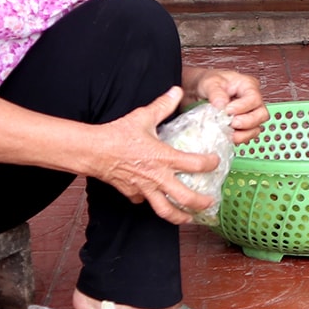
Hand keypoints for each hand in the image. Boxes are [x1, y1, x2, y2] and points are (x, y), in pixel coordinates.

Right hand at [85, 87, 220, 224]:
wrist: (92, 151)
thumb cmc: (117, 134)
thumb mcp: (143, 117)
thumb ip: (163, 105)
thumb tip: (176, 90)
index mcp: (164, 158)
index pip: (196, 164)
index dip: (210, 164)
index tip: (216, 162)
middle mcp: (157, 177)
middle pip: (185, 198)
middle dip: (201, 203)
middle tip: (210, 203)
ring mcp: (144, 189)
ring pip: (165, 210)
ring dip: (179, 216)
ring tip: (189, 218)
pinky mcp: (131, 194)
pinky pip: (144, 202)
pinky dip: (152, 201)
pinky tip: (156, 198)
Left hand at [185, 67, 268, 143]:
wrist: (199, 92)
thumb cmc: (208, 83)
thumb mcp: (209, 83)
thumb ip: (216, 93)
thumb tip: (221, 105)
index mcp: (248, 86)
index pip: (254, 98)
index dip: (243, 107)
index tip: (227, 111)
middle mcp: (252, 101)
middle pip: (261, 114)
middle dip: (247, 122)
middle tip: (232, 123)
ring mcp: (249, 115)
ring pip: (256, 128)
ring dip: (243, 133)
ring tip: (229, 133)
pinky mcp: (243, 127)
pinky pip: (247, 136)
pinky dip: (239, 138)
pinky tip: (228, 136)